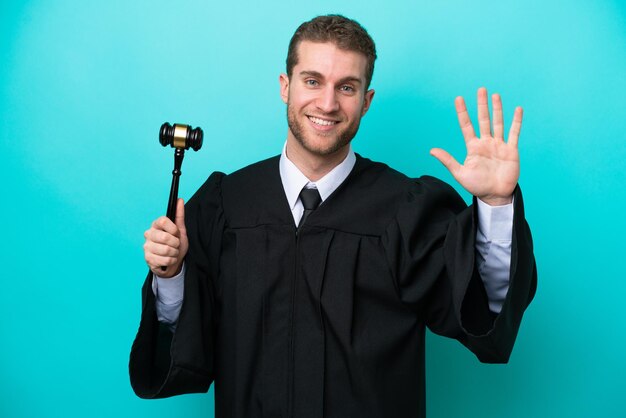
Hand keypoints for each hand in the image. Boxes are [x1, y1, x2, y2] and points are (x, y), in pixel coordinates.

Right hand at [143, 198, 187, 276]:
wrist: (174, 262)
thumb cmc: (176, 245)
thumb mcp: (180, 230)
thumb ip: (179, 215)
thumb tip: (179, 199)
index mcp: (156, 225)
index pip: (162, 221)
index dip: (173, 229)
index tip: (176, 233)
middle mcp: (149, 234)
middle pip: (165, 237)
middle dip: (176, 243)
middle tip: (176, 245)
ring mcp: (147, 247)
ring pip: (166, 250)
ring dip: (174, 253)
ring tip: (173, 252)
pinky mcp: (147, 258)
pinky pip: (165, 260)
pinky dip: (171, 261)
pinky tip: (169, 259)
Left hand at [430, 87, 522, 205]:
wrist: (495, 196)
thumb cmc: (477, 186)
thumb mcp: (460, 173)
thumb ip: (448, 160)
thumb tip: (432, 150)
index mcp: (473, 147)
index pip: (466, 126)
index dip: (463, 112)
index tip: (458, 99)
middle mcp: (486, 143)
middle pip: (483, 120)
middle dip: (482, 105)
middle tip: (481, 89)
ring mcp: (499, 145)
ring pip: (498, 123)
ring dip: (497, 109)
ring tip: (495, 95)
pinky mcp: (511, 150)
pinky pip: (514, 133)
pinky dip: (516, 121)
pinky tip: (517, 109)